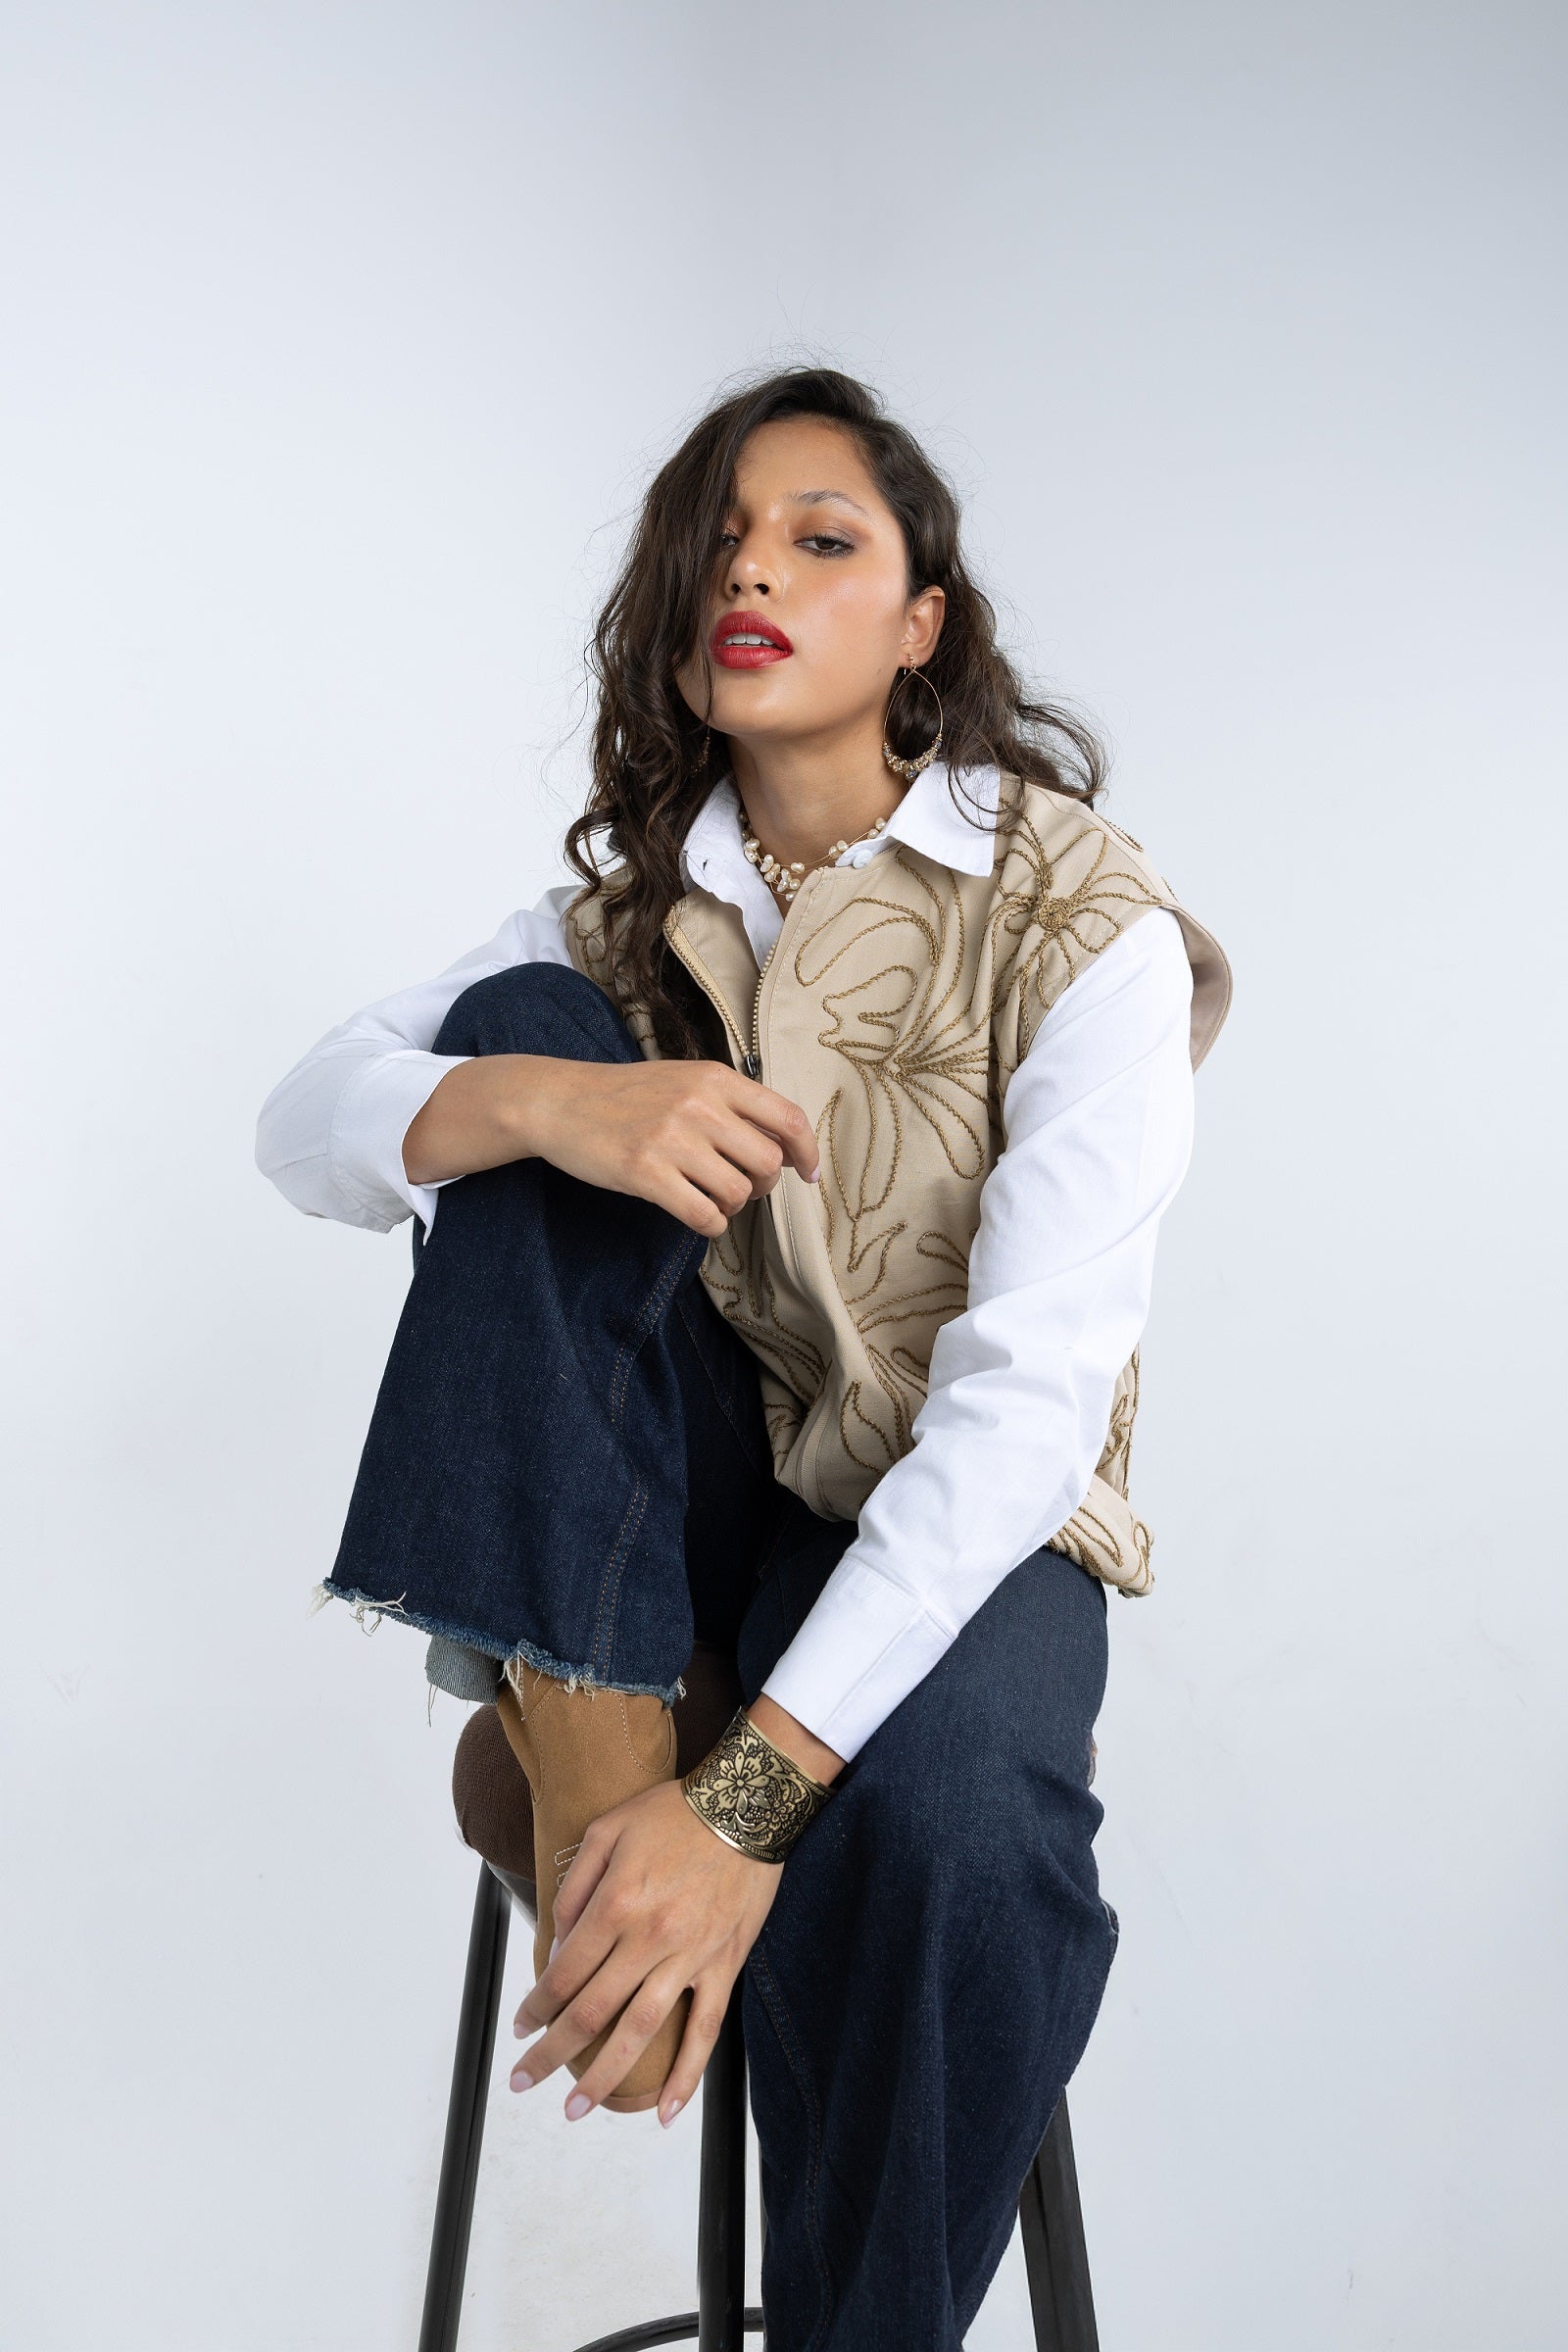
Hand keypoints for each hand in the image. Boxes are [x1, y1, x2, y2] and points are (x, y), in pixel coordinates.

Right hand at [404, 1054, 819, 1236]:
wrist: (559, 1101)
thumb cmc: (626, 1095)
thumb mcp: (684, 1079)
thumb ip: (731, 1103)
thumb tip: (783, 1144)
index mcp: (715, 1078)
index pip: (787, 1118)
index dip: (808, 1152)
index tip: (808, 1174)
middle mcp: (700, 1105)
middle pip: (769, 1163)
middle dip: (765, 1186)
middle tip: (745, 1189)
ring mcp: (672, 1139)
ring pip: (739, 1193)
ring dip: (734, 1206)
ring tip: (712, 1199)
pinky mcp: (645, 1173)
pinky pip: (704, 1215)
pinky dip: (711, 1225)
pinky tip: (698, 1216)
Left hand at [510, 1779, 780, 2124]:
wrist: (746, 1804)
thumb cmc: (673, 1812)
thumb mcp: (608, 1828)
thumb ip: (576, 1884)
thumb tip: (558, 1937)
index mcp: (616, 1904)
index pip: (564, 1973)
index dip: (536, 2007)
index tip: (520, 2029)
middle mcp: (648, 1939)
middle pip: (590, 2013)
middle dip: (551, 2055)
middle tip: (524, 2083)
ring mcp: (689, 1957)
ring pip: (639, 2032)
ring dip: (603, 2078)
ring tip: (576, 2109)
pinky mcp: (723, 1965)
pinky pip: (706, 2030)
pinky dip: (687, 2075)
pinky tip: (666, 2111)